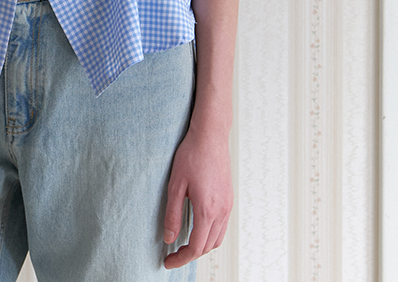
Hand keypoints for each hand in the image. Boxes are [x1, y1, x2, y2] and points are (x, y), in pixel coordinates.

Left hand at [163, 126, 232, 268]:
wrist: (210, 136)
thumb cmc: (192, 155)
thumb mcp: (175, 185)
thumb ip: (172, 214)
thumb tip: (169, 238)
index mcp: (207, 210)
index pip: (196, 247)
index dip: (181, 258)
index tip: (168, 261)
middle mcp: (221, 211)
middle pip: (208, 247)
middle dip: (190, 254)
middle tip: (174, 254)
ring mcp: (228, 205)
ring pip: (217, 238)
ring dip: (202, 245)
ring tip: (185, 243)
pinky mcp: (229, 198)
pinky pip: (222, 226)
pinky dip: (210, 234)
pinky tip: (198, 227)